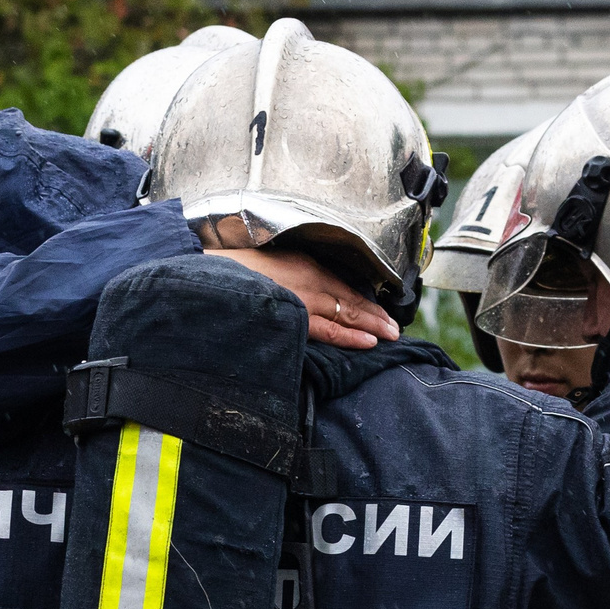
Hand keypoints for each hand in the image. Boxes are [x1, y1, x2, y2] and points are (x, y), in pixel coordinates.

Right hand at [206, 247, 398, 349]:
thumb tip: (309, 296)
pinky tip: (368, 341)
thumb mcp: (273, 266)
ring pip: (346, 314)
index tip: (379, 313)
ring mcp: (304, 299)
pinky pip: (329, 329)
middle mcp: (310, 281)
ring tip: (389, 336)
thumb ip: (295, 279)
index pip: (344, 287)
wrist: (214, 275)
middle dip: (376, 316)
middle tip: (395, 328)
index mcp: (306, 266)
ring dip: (371, 326)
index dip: (365, 302)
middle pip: (351, 300)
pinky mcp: (295, 316)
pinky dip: (351, 335)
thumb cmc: (238, 273)